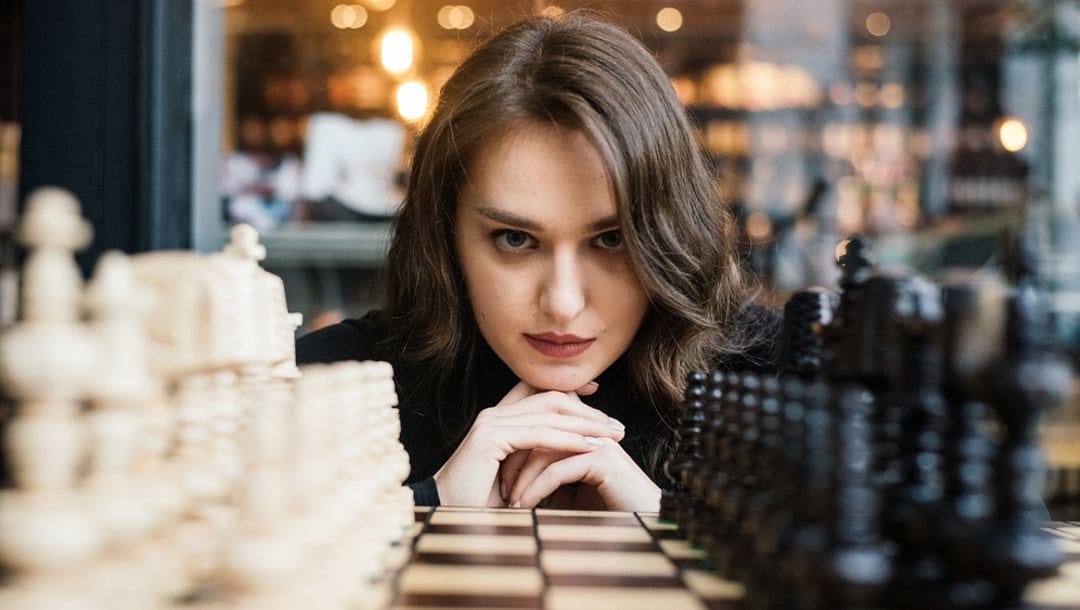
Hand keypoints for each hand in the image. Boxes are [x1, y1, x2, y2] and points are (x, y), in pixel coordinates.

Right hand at [432, 380, 624, 506]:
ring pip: (549, 413)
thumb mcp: (516, 472)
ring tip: (612, 436)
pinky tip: (589, 447)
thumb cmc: (480, 501)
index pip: (539, 392)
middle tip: (617, 426)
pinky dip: (568, 439)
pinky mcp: (490, 439)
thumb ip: (536, 455)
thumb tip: (573, 451)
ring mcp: (491, 423)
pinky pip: (539, 435)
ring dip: (586, 424)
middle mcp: (494, 414)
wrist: (446, 513)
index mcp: (498, 418)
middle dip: (588, 410)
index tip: (598, 394)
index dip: (570, 390)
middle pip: (551, 399)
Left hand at [506, 436, 660, 511]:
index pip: (538, 426)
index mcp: (581, 430)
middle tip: (497, 487)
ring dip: (522, 478)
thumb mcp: (568, 491)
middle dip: (513, 461)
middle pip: (536, 433)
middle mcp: (588, 430)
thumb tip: (509, 482)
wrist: (642, 525)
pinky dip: (536, 489)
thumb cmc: (605, 510)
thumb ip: (546, 477)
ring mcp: (596, 442)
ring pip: (543, 452)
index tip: (497, 475)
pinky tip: (524, 506)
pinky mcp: (602, 459)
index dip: (515, 448)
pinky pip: (557, 470)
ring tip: (509, 501)